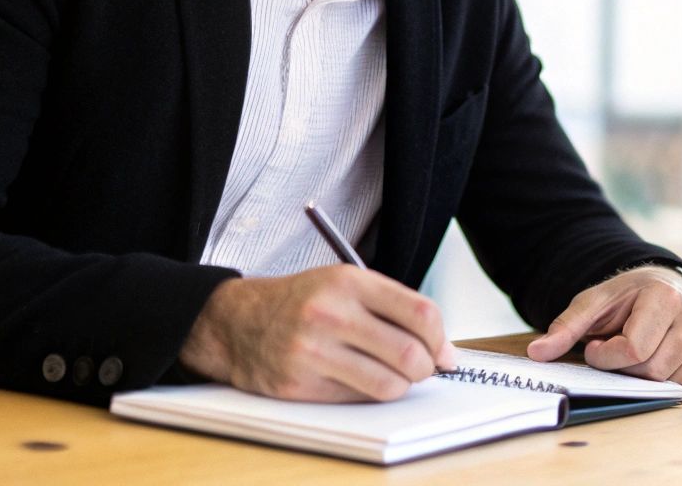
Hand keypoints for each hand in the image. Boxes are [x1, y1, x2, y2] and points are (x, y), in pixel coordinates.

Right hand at [179, 265, 458, 401]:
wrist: (237, 321)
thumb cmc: (300, 302)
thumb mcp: (346, 284)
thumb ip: (395, 309)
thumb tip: (442, 351)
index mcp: (349, 282)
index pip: (421, 313)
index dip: (442, 339)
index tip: (444, 351)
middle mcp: (331, 314)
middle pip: (410, 353)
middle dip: (426, 368)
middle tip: (422, 369)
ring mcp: (313, 351)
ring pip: (389, 385)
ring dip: (400, 386)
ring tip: (391, 376)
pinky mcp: (300, 384)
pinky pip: (357, 399)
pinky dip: (367, 394)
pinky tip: (357, 379)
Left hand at [526, 266, 681, 384]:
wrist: (665, 286)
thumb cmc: (628, 296)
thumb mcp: (593, 303)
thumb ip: (565, 327)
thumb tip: (537, 353)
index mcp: (663, 296)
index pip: (633, 349)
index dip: (606, 356)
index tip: (597, 346)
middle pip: (651, 370)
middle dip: (623, 368)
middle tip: (614, 350)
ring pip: (667, 381)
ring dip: (642, 374)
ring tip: (635, 350)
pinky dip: (663, 377)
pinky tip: (655, 356)